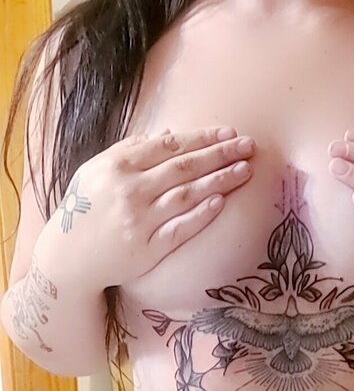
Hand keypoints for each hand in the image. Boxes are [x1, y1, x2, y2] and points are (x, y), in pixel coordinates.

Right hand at [37, 126, 255, 291]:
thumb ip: (130, 150)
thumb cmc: (85, 209)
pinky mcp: (148, 249)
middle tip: (249, 146)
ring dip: (219, 181)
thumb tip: (168, 135)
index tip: (228, 133)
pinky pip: (180, 229)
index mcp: (118, 166)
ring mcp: (140, 221)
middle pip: (184, 167)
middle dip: (220, 155)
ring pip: (187, 196)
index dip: (202, 138)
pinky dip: (201, 215)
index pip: (170, 146)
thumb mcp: (97, 170)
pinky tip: (221, 202)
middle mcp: (131, 191)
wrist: (69, 257)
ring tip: (245, 170)